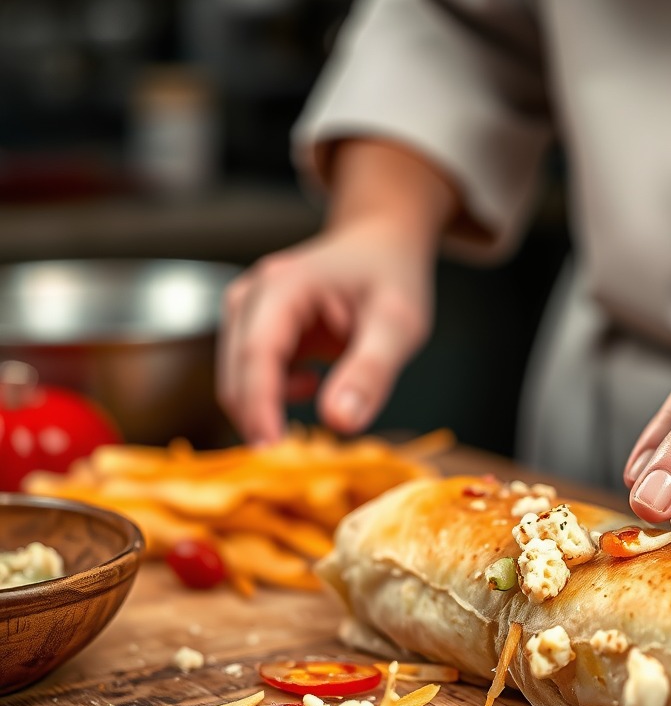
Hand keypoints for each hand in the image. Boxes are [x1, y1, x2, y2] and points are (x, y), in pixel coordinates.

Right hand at [218, 222, 434, 443]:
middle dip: (261, 420)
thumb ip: (371, 372)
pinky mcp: (249, 333)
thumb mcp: (398, 323)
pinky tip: (314, 382)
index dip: (260, 408)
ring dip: (269, 411)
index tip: (273, 454)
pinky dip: (274, 399)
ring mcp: (244, 315)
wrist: (378, 245)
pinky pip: (248, 380)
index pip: (257, 355)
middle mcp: (250, 298)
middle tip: (301, 461)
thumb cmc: (391, 276)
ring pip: (237, 382)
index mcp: (283, 286)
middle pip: (237, 374)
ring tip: (324, 401)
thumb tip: (339, 422)